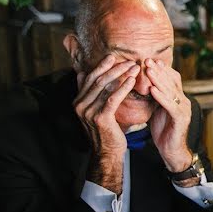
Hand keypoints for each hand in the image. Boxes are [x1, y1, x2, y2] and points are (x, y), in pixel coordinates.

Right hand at [73, 55, 139, 192]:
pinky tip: (132, 81)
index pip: (89, 78)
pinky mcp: (100, 118)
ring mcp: (88, 111)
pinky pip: (113, 98)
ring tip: (134, 67)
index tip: (113, 57)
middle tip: (128, 59)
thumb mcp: (95, 109)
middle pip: (98, 79)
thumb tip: (82, 72)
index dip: (101, 66)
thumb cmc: (105, 131)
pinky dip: (123, 88)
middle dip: (114, 68)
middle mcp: (80, 105)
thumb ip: (90, 92)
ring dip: (121, 75)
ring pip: (105, 87)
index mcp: (78, 101)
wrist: (107, 153)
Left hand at [144, 59, 191, 171]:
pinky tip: (153, 90)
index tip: (149, 60)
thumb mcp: (157, 110)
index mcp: (178, 98)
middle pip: (171, 82)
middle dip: (158, 71)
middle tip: (147, 60)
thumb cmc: (163, 131)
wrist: (171, 151)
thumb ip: (154, 97)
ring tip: (148, 70)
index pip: (172, 79)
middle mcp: (184, 101)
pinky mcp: (181, 119)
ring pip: (171, 91)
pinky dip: (162, 97)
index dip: (162, 69)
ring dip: (159, 80)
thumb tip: (143, 84)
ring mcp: (184, 110)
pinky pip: (171, 106)